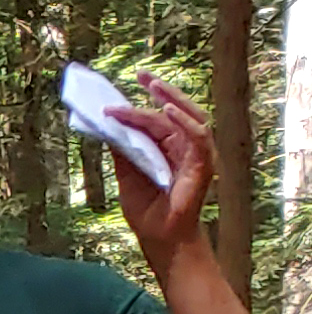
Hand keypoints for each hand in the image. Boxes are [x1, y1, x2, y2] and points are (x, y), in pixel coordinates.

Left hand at [110, 75, 214, 268]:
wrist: (159, 238)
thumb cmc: (147, 210)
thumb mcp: (127, 176)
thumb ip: (123, 152)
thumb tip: (110, 126)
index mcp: (168, 147)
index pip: (157, 117)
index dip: (142, 101)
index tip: (123, 88)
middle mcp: (185, 146)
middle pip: (175, 111)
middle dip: (159, 91)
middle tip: (140, 75)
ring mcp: (197, 154)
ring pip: (189, 118)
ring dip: (171, 100)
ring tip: (153, 88)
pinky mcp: (203, 165)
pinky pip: (198, 137)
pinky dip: (184, 122)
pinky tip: (167, 111)